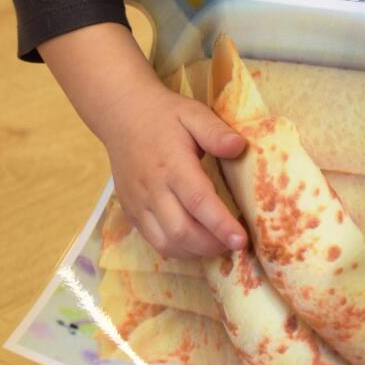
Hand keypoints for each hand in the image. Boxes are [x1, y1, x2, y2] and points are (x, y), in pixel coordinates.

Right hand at [100, 81, 246, 257]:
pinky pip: (154, 241)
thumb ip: (215, 131)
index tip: (241, 240)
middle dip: (212, 244)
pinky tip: (196, 242)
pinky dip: (178, 249)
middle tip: (237, 244)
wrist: (122, 117)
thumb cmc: (164, 116)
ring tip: (219, 244)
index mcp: (172, 165)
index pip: (198, 201)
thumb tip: (239, 146)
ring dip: (196, 251)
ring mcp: (139, 204)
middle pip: (182, 231)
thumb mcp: (193, 113)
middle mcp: (153, 189)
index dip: (221, 224)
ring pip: (167, 242)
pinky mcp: (132, 212)